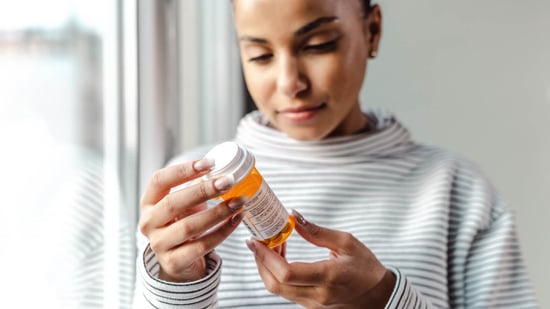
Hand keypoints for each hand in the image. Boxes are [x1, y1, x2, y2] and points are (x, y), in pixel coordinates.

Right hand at [139, 158, 244, 281]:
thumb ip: (196, 188)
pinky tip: (237, 220)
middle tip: (228, 181)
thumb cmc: (182, 223)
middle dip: (203, 190)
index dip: (183, 170)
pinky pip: (202, 245)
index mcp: (148, 202)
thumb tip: (222, 171)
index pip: (159, 180)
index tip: (209, 163)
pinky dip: (223, 231)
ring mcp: (159, 244)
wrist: (178, 261)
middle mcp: (148, 222)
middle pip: (173, 203)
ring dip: (218, 212)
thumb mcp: (184, 204)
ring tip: (239, 201)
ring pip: (189, 226)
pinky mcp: (174, 262)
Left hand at [246, 210, 395, 308]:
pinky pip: (286, 292)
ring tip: (272, 246)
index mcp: (327, 277)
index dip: (265, 257)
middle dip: (260, 261)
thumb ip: (316, 231)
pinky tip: (281, 259)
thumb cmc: (366, 267)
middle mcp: (317, 295)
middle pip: (274, 284)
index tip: (256, 241)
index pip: (286, 273)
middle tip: (258, 241)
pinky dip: (277, 275)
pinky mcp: (311, 307)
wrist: (379, 296)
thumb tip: (292, 216)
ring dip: (267, 268)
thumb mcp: (346, 242)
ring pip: (277, 290)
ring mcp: (313, 305)